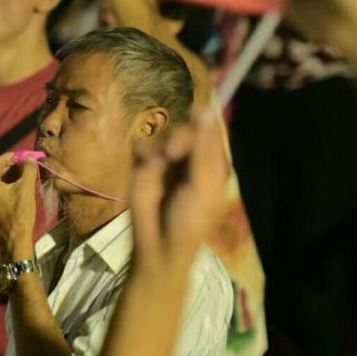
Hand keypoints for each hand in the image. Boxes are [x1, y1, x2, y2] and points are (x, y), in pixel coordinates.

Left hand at [0, 153, 38, 261]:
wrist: (14, 242)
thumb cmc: (20, 215)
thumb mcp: (26, 189)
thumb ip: (28, 170)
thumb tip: (29, 158)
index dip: (10, 156)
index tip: (23, 155)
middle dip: (11, 166)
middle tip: (26, 164)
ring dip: (10, 175)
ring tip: (26, 174)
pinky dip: (7, 185)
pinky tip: (20, 186)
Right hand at [130, 113, 228, 275]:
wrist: (157, 244)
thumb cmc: (189, 222)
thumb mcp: (202, 188)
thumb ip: (203, 152)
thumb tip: (207, 114)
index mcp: (212, 166)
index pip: (211, 135)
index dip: (205, 123)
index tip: (197, 111)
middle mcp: (191, 160)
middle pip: (188, 131)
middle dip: (181, 138)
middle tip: (173, 153)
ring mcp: (168, 162)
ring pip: (165, 135)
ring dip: (161, 146)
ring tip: (158, 163)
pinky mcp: (146, 166)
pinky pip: (145, 145)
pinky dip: (145, 152)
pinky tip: (145, 164)